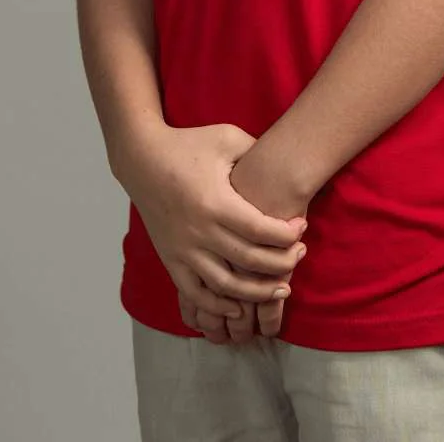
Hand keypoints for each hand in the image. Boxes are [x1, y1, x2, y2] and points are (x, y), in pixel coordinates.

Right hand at [178, 134, 310, 344]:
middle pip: (250, 261)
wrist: (141, 158)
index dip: (287, 235)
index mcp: (215, 202)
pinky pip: (195, 294)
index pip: (260, 230)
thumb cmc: (188, 144)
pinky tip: (240, 307)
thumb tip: (286, 165)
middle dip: (283, 263)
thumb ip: (257, 151)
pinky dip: (219, 306)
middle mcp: (199, 231)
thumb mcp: (227, 138)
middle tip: (300, 254)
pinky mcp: (171, 259)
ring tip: (282, 289)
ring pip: (227, 286)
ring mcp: (183, 250)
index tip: (301, 227)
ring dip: (258, 293)